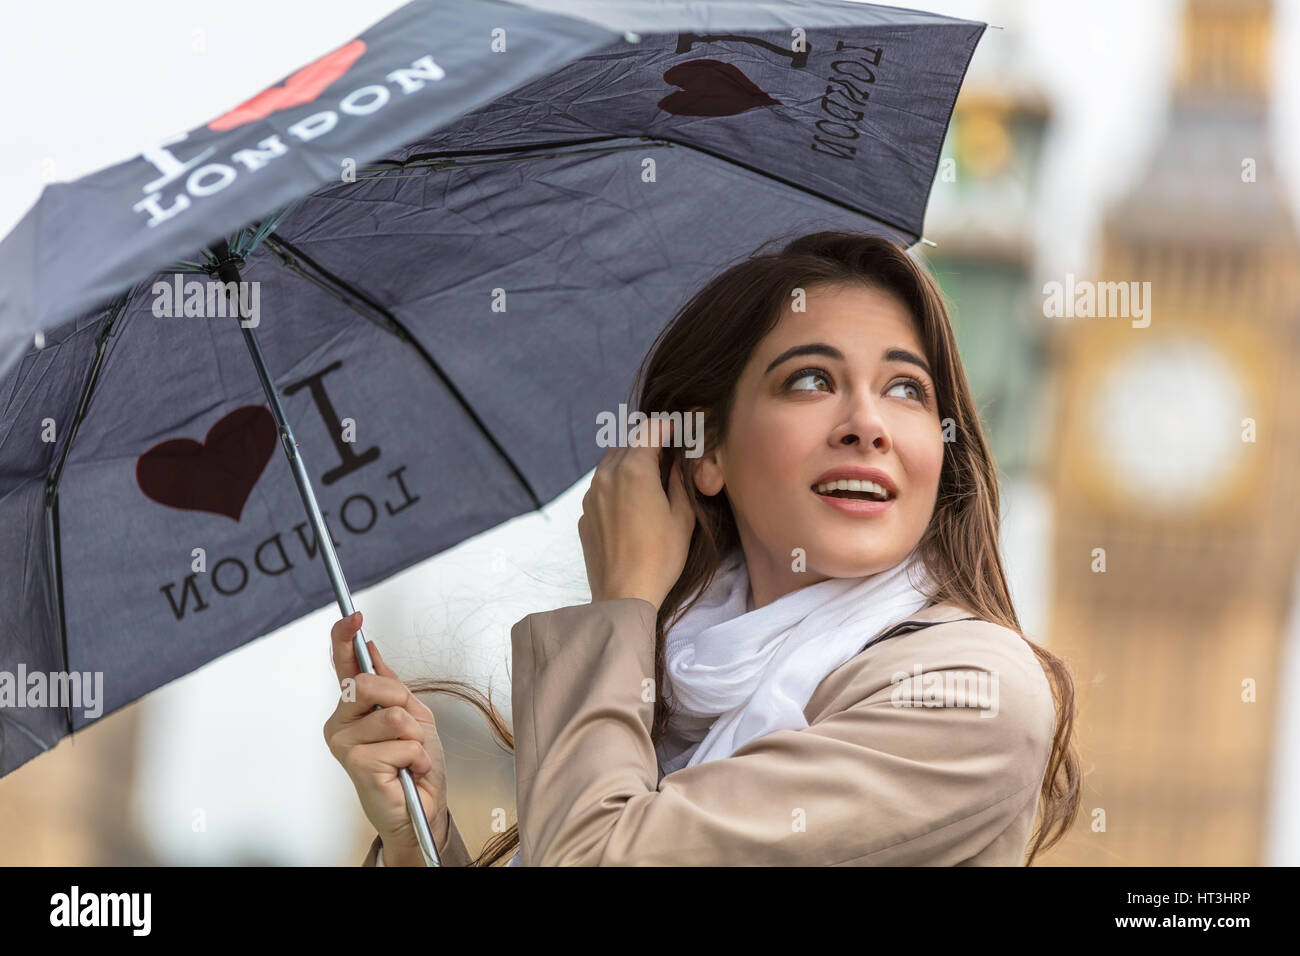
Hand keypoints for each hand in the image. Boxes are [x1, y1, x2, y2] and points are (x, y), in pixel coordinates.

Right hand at [322, 611, 449, 864]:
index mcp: (353, 707)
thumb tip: (369, 648)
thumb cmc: (414, 764)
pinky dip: (416, 757)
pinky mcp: (358, 765)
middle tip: (408, 727)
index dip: (344, 639)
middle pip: (369, 684)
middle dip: (400, 701)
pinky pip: (401, 744)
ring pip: (393, 716)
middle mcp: (341, 723)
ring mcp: (345, 745)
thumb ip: (390, 683)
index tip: (352, 616)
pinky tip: (409, 770)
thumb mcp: (412, 713)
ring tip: (409, 756)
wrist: (422, 807)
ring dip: (414, 738)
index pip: (343, 666)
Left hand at [579, 416, 695, 610]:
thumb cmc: (660, 557)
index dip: (668, 425)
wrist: (624, 594)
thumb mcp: (683, 517)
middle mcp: (607, 475)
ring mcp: (591, 495)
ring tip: (650, 482)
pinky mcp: (584, 514)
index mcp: (634, 469)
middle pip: (628, 444)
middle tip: (668, 458)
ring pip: (610, 464)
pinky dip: (616, 487)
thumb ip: (681, 482)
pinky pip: (601, 488)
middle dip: (647, 445)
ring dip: (629, 464)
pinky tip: (631, 507)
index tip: (680, 431)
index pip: (650, 429)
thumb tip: (679, 463)